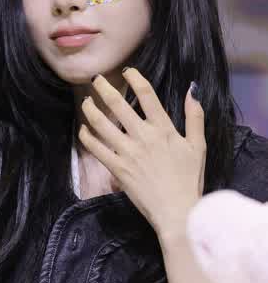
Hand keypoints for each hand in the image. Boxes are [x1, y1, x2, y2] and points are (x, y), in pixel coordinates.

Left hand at [79, 68, 205, 237]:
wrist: (177, 212)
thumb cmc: (189, 179)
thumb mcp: (198, 145)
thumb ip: (194, 116)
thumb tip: (192, 88)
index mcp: (163, 129)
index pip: (147, 94)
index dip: (135, 78)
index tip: (127, 71)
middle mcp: (143, 136)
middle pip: (118, 105)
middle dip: (104, 88)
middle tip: (96, 79)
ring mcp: (127, 152)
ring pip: (102, 124)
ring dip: (91, 109)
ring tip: (86, 101)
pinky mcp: (117, 168)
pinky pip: (96, 148)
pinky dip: (87, 136)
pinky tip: (84, 130)